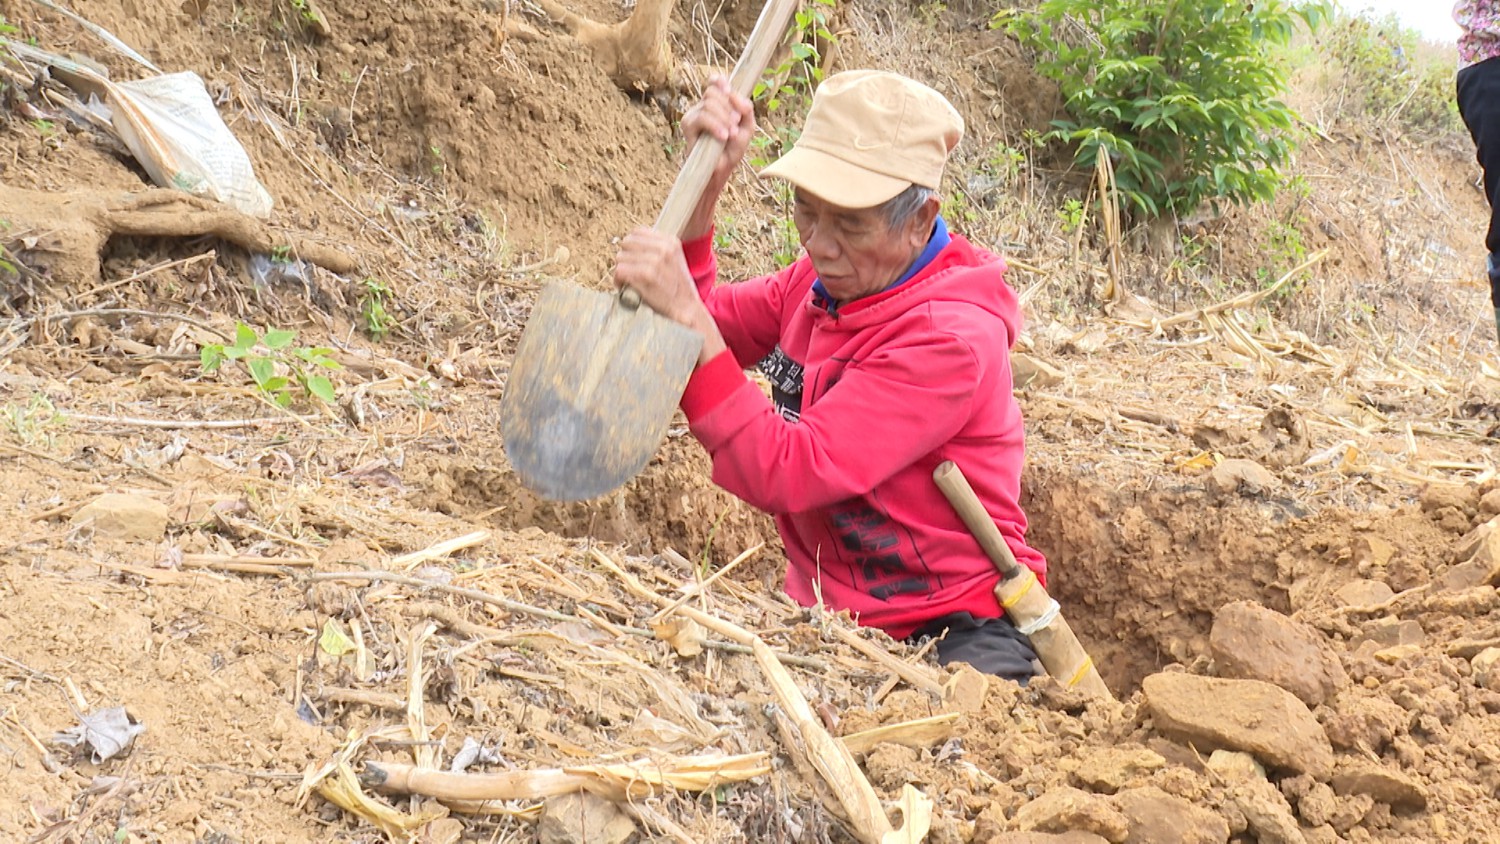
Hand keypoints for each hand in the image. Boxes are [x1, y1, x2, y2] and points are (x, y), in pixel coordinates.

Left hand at [614, 227, 726, 364]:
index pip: (637, 233)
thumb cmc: (676, 290)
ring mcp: (655, 261)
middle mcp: (664, 248)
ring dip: (621, 271)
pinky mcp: (646, 275)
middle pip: (626, 244)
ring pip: (620, 258)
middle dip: (625, 259)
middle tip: (631, 274)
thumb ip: (656, 250)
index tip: (634, 261)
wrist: (686, 311)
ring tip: (630, 283)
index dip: (631, 247)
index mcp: (671, 241)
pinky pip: (619, 271)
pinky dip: (618, 281)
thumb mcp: (673, 261)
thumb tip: (628, 244)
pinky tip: (626, 289)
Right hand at [682, 76, 755, 185]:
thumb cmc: (732, 149)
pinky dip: (714, 125)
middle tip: (736, 123)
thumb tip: (739, 98)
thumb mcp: (747, 128)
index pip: (713, 83)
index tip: (728, 90)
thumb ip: (747, 110)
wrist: (721, 170)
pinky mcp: (687, 126)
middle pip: (712, 92)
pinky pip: (701, 117)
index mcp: (717, 104)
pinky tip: (722, 136)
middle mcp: (703, 107)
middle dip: (728, 106)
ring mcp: (694, 115)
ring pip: (708, 104)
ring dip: (723, 118)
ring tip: (731, 134)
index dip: (718, 81)